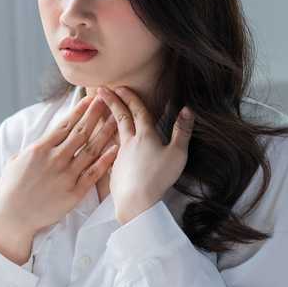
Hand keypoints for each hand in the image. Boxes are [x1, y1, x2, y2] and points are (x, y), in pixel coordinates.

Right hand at [0, 93, 118, 263]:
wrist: (12, 216)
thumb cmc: (11, 189)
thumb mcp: (16, 161)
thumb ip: (33, 148)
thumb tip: (43, 139)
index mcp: (39, 149)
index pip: (64, 125)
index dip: (79, 111)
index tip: (90, 98)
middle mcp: (55, 159)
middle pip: (81, 132)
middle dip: (95, 114)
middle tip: (108, 100)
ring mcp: (66, 175)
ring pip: (91, 149)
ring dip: (105, 132)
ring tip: (117, 119)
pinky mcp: (74, 192)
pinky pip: (94, 173)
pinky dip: (106, 160)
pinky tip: (116, 149)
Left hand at [98, 87, 192, 224]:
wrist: (135, 200)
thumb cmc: (158, 177)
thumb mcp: (177, 153)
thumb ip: (182, 131)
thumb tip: (187, 109)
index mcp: (145, 135)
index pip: (137, 111)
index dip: (130, 97)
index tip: (119, 86)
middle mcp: (129, 142)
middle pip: (120, 118)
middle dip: (112, 102)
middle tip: (100, 90)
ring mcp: (119, 155)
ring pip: (113, 132)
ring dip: (107, 119)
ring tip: (100, 111)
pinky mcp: (114, 168)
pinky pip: (110, 148)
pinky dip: (107, 139)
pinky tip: (106, 142)